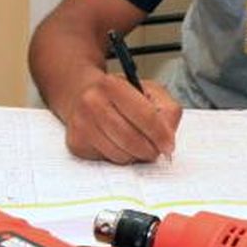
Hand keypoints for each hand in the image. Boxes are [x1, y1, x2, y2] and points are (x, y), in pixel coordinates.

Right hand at [63, 72, 181, 163]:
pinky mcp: (77, 143)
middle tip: (155, 149)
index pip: (145, 115)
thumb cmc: (120, 95)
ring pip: (120, 155)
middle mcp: (92, 103)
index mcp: (112, 85)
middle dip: (150, 150)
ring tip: (136, 143)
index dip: (161, 135)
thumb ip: (166, 111)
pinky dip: (119, 157)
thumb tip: (168, 140)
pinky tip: (118, 143)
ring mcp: (81, 124)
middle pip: (131, 139)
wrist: (81, 94)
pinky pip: (108, 161)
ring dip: (135, 155)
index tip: (169, 146)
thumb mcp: (149, 91)